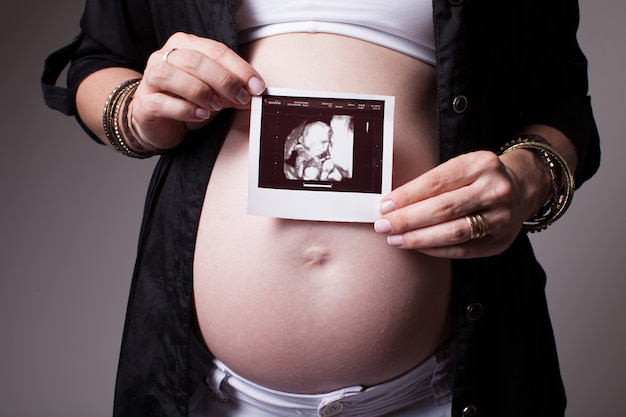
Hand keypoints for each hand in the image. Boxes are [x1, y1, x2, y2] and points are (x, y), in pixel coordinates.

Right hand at [131, 32, 265, 149]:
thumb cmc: (187, 100)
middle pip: (195, 61)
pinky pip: (162, 102)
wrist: (158, 122)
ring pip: (172, 76)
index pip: (216, 50)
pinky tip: (201, 115)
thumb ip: (232, 88)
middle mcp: (165, 57)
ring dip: (201, 91)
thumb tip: (254, 92)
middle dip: (224, 80)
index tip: (257, 86)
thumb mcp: (215, 91)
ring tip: (217, 106)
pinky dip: (185, 109)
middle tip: (241, 98)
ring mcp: (150, 78)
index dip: (239, 68)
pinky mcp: (144, 103)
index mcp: (185, 45)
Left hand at [373, 150, 549, 257]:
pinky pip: (461, 250)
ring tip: (395, 239)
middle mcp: (496, 190)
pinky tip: (416, 246)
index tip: (384, 205)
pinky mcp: (500, 242)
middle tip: (383, 225)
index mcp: (482, 164)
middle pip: (444, 209)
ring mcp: (502, 218)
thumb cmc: (479, 177)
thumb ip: (433, 182)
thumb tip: (392, 203)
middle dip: (408, 219)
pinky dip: (435, 249)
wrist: (522, 188)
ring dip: (418, 238)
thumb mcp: (461, 167)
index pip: (437, 182)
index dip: (408, 196)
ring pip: (453, 233)